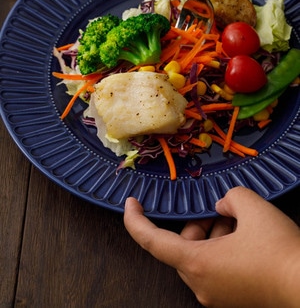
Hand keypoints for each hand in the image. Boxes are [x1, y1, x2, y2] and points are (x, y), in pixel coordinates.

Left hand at [124, 186, 299, 307]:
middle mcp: (202, 284)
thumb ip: (229, 198)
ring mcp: (216, 295)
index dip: (135, 221)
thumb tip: (223, 207)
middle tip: (218, 212)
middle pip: (182, 246)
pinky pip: (215, 269)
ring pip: (200, 257)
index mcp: (197, 264)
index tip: (130, 204)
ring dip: (213, 235)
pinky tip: (245, 238)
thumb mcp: (252, 207)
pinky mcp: (231, 299)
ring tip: (239, 224)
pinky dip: (222, 249)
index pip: (152, 241)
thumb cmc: (279, 253)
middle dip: (197, 224)